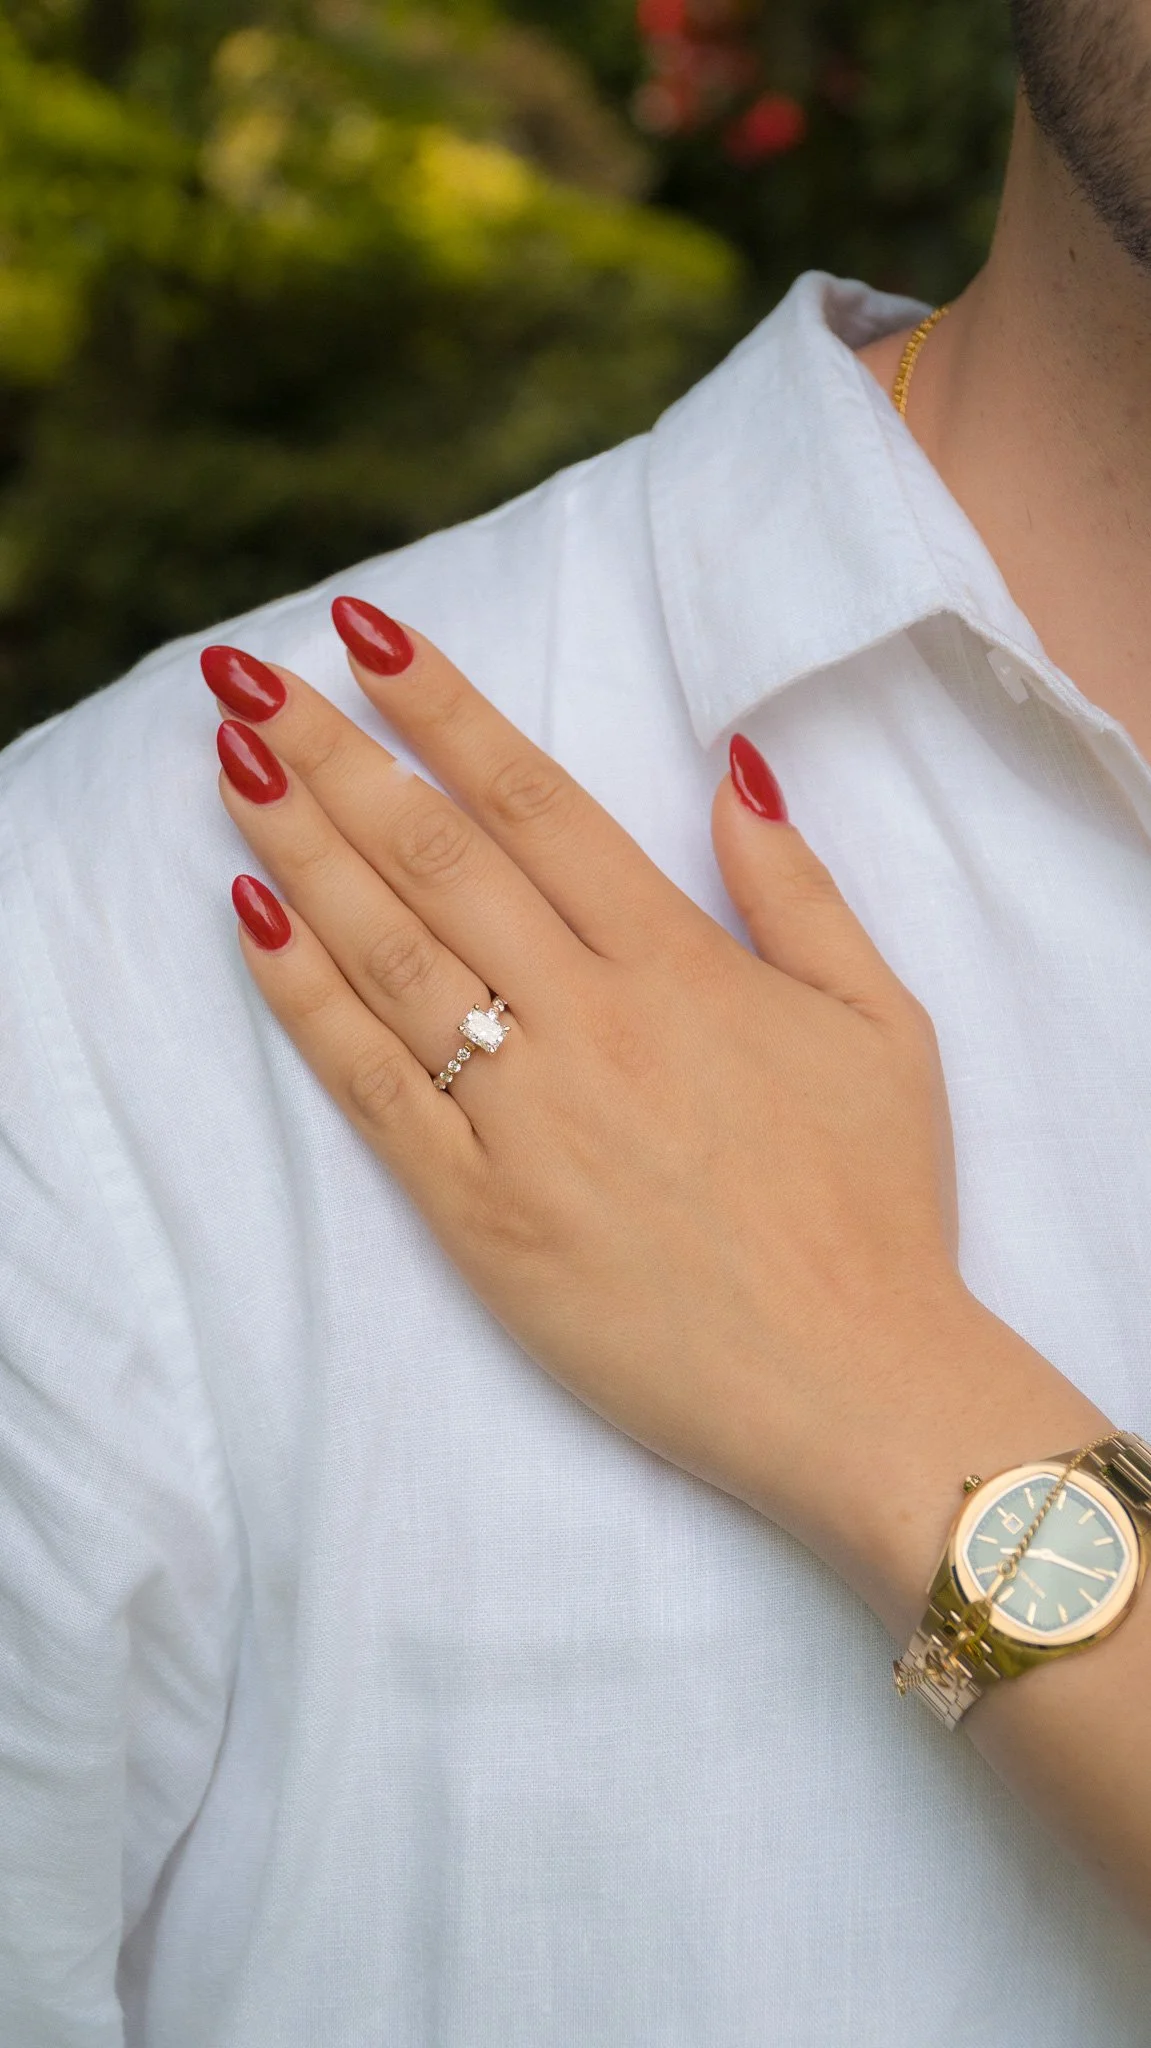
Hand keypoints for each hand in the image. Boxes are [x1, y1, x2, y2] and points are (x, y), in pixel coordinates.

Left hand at [203, 603, 1102, 1630]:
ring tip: (231, 768)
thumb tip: (733, 770)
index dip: (444, 712)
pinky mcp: (478, 1215)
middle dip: (335, 756)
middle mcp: (590, 1023)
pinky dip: (306, 1001)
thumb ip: (798, 891)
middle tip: (249, 682)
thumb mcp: (884, 1025)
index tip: (368, 640)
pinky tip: (254, 922)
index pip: (536, 805)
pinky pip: (372, 1088)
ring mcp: (523, 1119)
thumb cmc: (877, 1206)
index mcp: (681, 966)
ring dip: (300, 849)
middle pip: (438, 858)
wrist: (853, 1385)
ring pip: (389, 955)